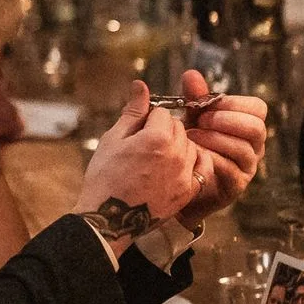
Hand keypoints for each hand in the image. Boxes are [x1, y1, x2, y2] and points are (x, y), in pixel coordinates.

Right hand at [75, 81, 202, 254]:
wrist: (108, 219)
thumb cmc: (105, 176)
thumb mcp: (113, 139)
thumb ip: (133, 111)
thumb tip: (141, 84)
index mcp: (158, 137)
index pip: (164, 113)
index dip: (148, 120)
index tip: (136, 133)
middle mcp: (178, 154)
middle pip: (179, 129)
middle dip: (163, 133)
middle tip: (142, 148)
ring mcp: (186, 173)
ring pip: (189, 147)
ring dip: (175, 149)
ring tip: (152, 163)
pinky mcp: (189, 190)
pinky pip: (198, 168)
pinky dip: (188, 166)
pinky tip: (169, 172)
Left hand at [171, 69, 268, 226]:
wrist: (182, 183)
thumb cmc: (193, 147)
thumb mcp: (193, 120)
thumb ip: (195, 98)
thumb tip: (191, 74)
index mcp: (248, 126)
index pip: (258, 108)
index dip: (234, 104)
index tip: (208, 104)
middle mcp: (254, 146)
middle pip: (257, 128)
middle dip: (227, 121)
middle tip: (200, 121)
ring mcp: (247, 166)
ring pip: (245, 149)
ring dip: (216, 139)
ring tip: (191, 137)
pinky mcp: (236, 185)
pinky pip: (231, 170)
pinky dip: (212, 159)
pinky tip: (195, 154)